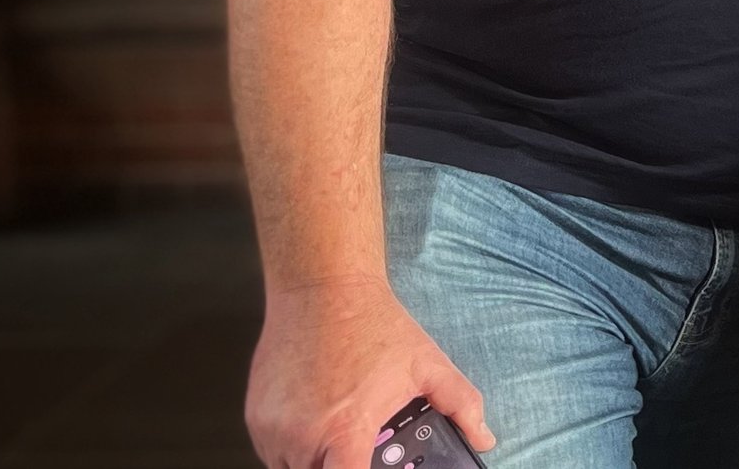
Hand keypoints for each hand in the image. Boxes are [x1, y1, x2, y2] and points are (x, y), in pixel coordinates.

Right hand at [245, 276, 492, 468]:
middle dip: (339, 468)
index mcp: (346, 429)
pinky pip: (271, 452)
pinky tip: (315, 417)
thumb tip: (484, 437)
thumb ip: (460, 403)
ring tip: (337, 429)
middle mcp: (303, 436)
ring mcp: (273, 430)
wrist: (322, 288)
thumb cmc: (375, 326)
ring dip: (314, 461)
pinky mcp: (254, 419)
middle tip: (356, 447)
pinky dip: (292, 447)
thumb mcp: (427, 362)